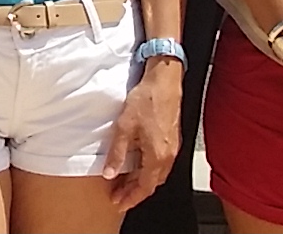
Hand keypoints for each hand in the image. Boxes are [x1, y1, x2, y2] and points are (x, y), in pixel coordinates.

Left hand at [101, 56, 183, 205]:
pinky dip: (149, 170)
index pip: (144, 187)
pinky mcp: (173, 139)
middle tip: (118, 195)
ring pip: (157, 174)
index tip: (118, 202)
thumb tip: (110, 173)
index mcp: (158, 156)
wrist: (164, 80)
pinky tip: (138, 165)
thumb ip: (118, 153)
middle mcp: (168, 155)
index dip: (130, 197)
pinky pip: (161, 163)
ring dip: (142, 181)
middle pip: (152, 183)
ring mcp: (173, 148)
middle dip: (135, 192)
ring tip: (125, 182)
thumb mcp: (125, 127)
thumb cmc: (147, 99)